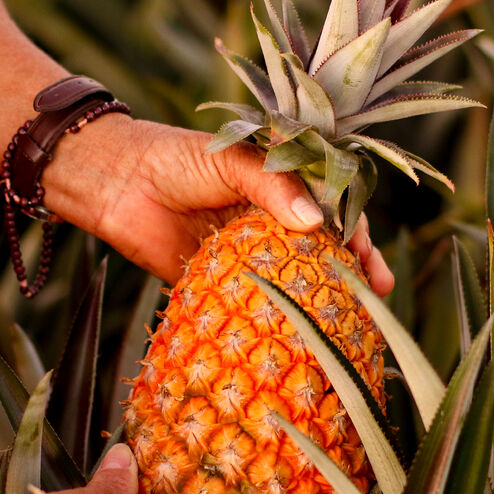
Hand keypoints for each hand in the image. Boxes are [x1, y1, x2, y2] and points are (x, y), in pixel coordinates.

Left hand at [44, 115, 394, 294]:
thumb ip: (273, 185)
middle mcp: (271, 225)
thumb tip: (315, 221)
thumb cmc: (176, 158)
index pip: (333, 210)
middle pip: (324, 251)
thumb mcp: (234, 160)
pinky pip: (255, 305)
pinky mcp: (221, 287)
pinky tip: (297, 335)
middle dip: (353, 273)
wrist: (116, 183)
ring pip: (296, 282)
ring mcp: (249, 258)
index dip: (355, 232)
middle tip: (377, 293)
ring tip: (350, 321)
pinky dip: (277, 321)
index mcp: (281, 189)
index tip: (368, 253)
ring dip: (322, 301)